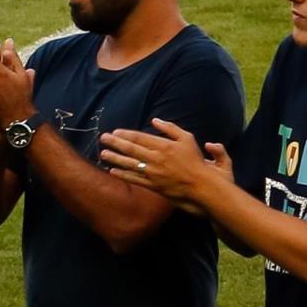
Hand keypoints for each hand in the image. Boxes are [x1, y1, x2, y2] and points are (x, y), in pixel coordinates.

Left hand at [98, 118, 226, 209]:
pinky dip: (122, 175)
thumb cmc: (197, 161)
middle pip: (131, 149)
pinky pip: (134, 179)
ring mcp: (153, 173)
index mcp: (165, 146)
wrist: (203, 186)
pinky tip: (112, 171)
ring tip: (102, 153)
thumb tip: (155, 120)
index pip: (140, 138)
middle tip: (103, 138)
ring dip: (114, 158)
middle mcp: (157, 159)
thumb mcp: (188, 139)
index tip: (115, 131)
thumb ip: (171, 129)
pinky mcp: (153, 185)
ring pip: (129, 164)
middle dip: (115, 143)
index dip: (126, 134)